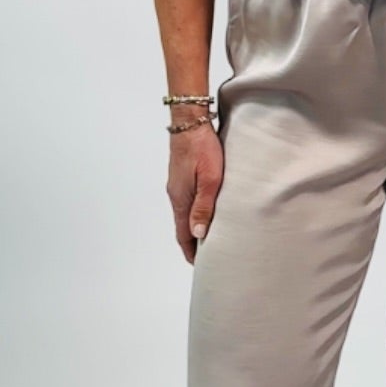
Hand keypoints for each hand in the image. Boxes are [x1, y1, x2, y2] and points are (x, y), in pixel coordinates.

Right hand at [167, 121, 222, 263]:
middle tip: (208, 257)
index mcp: (181, 199)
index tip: (200, 266)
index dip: (191, 252)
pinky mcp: (182, 176)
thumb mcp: (210, 179)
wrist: (190, 120)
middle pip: (182, 226)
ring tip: (210, 238)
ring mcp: (177, 185)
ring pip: (185, 213)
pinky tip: (206, 211)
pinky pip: (187, 201)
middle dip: (193, 244)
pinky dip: (195, 213)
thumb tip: (198, 234)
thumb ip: (205, 207)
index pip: (183, 235)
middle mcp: (176, 195)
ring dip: (194, 227)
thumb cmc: (202, 147)